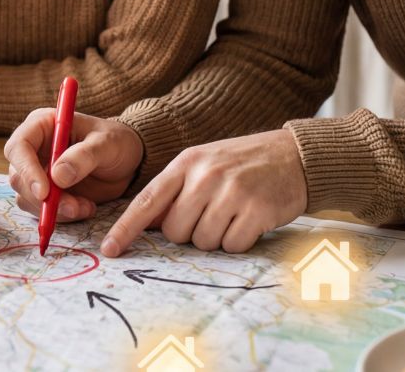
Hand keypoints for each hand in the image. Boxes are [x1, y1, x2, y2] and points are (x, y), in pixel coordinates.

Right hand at [3, 108, 142, 222]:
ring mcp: (37, 173)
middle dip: (43, 198)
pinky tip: (86, 208)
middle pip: (19, 177)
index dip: (26, 170)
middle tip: (73, 207)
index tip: (45, 192)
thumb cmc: (116, 142)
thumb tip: (57, 176)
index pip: (19, 147)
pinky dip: (62, 216)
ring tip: (86, 206)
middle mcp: (34, 149)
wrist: (127, 163)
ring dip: (54, 210)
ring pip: (28, 198)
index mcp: (42, 125)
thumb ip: (84, 156)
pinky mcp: (45, 194)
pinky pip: (41, 211)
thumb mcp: (107, 144)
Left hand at [101, 129, 306, 255]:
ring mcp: (231, 192)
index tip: (109, 249)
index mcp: (187, 163)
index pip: (147, 200)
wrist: (294, 155)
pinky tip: (250, 220)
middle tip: (212, 214)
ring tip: (234, 213)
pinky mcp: (256, 210)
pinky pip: (232, 246)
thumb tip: (147, 224)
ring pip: (203, 241)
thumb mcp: (205, 164)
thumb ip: (176, 190)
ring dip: (217, 237)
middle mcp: (206, 175)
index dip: (126, 228)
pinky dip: (239, 241)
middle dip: (190, 233)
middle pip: (176, 231)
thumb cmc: (243, 164)